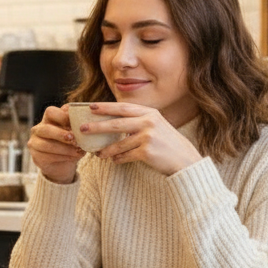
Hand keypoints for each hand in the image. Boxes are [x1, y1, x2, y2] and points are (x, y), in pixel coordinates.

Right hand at [26, 104, 84, 183]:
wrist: (64, 164)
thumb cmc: (71, 144)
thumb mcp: (76, 133)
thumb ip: (77, 126)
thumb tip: (86, 124)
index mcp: (48, 119)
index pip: (51, 112)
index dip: (63, 117)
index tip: (76, 124)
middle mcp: (38, 129)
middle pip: (46, 129)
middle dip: (61, 134)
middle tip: (74, 138)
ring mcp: (34, 142)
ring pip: (46, 145)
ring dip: (64, 149)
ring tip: (78, 151)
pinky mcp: (36, 156)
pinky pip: (47, 156)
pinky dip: (62, 157)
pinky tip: (73, 157)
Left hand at [78, 102, 201, 175]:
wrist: (185, 161)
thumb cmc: (167, 144)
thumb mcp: (156, 125)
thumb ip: (139, 121)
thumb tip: (114, 122)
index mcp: (150, 113)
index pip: (123, 108)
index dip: (105, 107)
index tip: (90, 107)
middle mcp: (149, 122)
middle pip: (117, 123)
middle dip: (97, 126)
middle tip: (82, 128)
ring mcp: (148, 137)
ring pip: (119, 143)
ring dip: (106, 149)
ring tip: (97, 153)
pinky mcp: (147, 152)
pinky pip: (125, 156)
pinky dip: (118, 159)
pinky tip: (114, 160)